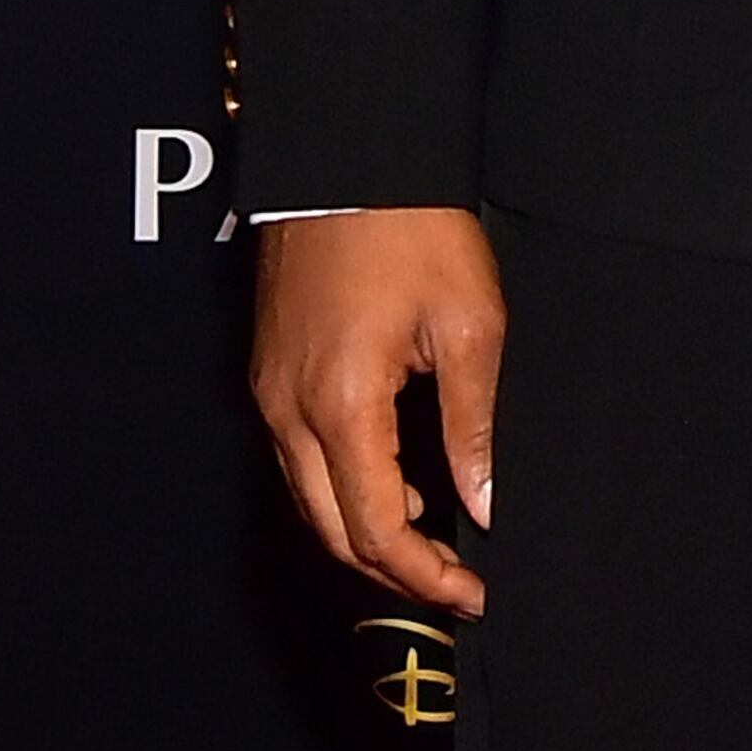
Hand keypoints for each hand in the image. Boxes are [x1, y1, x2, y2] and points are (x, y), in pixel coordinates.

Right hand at [251, 204, 505, 615]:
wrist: (348, 156)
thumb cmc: (412, 229)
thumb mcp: (470, 328)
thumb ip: (474, 428)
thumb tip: (484, 506)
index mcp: (342, 404)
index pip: (375, 529)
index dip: (424, 576)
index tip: (472, 594)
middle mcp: (289, 409)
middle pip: (331, 530)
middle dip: (392, 571)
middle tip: (456, 584)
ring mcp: (269, 391)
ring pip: (310, 499)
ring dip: (366, 532)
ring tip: (434, 541)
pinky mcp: (268, 372)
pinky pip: (299, 458)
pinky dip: (344, 488)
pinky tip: (397, 481)